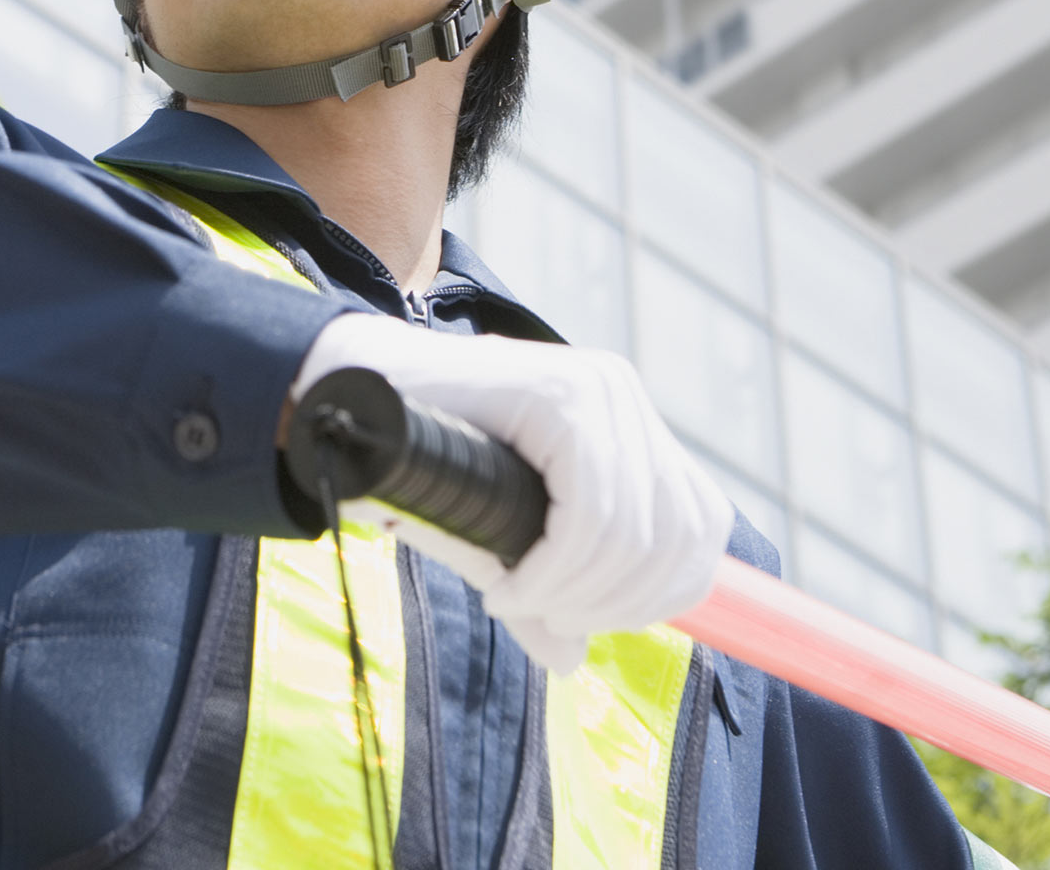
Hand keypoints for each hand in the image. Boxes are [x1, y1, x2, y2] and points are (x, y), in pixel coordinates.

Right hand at [292, 313, 731, 672]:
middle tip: (544, 617)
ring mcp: (597, 390)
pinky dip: (549, 574)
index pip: (701, 523)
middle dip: (613, 603)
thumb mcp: (499, 537)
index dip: (663, 593)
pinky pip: (588, 518)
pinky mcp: (560, 397)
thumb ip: (544, 590)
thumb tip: (570, 660)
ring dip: (573, 593)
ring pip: (631, 534)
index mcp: (627, 420)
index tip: (589, 621)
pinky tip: (503, 588)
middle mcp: (622, 396)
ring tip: (515, 603)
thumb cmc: (420, 466)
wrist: (347, 401)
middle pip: (676, 537)